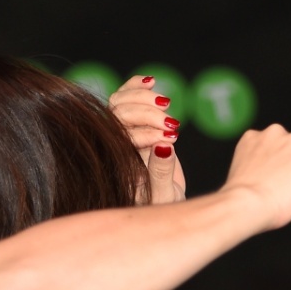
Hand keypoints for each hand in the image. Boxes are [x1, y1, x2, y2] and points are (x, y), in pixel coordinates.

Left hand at [107, 74, 187, 204]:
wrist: (163, 206)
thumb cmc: (161, 207)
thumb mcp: (165, 196)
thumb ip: (162, 172)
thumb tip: (164, 145)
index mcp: (119, 165)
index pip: (125, 138)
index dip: (146, 134)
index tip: (171, 139)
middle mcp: (116, 146)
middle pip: (119, 115)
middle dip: (148, 115)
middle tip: (174, 125)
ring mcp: (122, 133)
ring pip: (119, 102)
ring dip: (144, 97)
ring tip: (168, 104)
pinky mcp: (134, 124)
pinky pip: (125, 98)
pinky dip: (136, 86)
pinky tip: (151, 82)